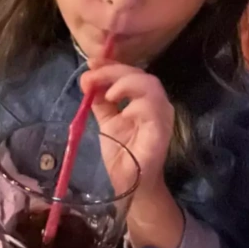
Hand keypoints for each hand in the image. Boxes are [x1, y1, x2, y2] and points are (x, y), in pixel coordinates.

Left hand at [81, 61, 173, 193]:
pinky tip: (123, 113)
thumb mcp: (106, 121)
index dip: (113, 65)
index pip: (133, 73)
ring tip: (108, 94)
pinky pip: (153, 109)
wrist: (131, 184)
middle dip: (114, 71)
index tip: (92, 63)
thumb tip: (87, 78)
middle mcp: (157, 104)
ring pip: (151, 86)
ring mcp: (161, 116)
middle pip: (141, 75)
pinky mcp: (162, 130)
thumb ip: (99, 101)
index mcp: (144, 99)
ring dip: (126, 84)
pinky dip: (137, 106)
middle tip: (92, 77)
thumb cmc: (122, 154)